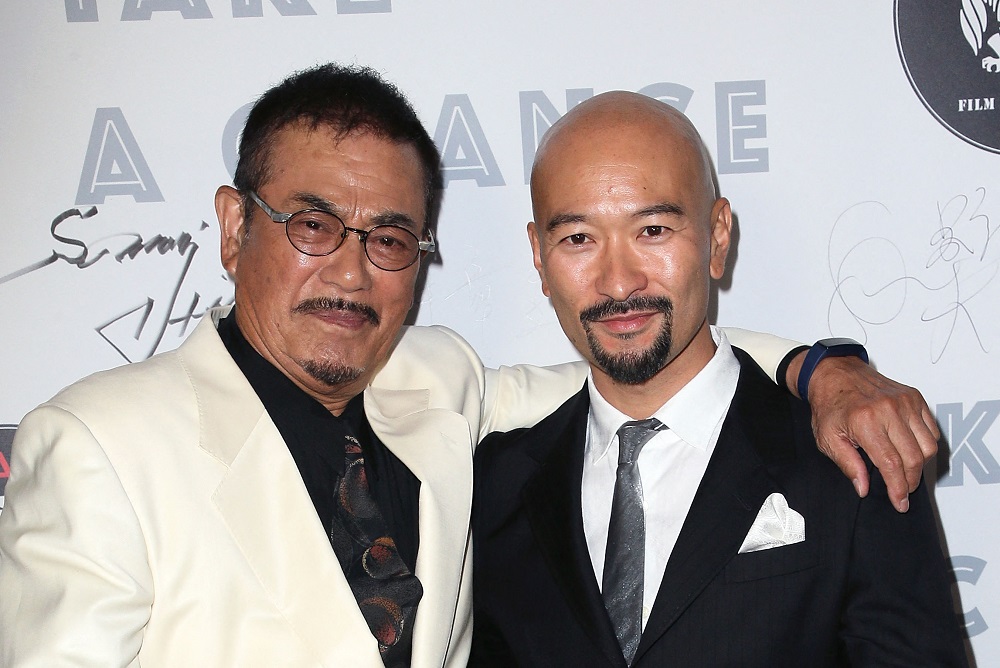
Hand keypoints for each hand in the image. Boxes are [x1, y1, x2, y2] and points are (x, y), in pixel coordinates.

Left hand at [786, 352, 939, 511]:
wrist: (835, 374)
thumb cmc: (829, 404)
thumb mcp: (827, 438)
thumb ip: (848, 464)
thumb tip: (864, 488)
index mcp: (865, 421)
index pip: (891, 463)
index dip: (898, 488)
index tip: (900, 502)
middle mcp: (888, 409)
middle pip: (914, 457)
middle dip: (910, 481)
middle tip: (902, 491)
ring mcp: (905, 401)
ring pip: (928, 446)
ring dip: (920, 465)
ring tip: (905, 472)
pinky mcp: (914, 397)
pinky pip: (931, 430)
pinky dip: (925, 446)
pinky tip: (910, 451)